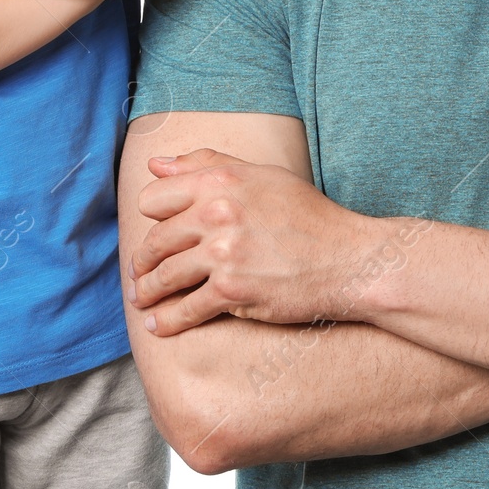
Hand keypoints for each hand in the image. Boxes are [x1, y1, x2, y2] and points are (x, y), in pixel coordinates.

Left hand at [129, 148, 380, 335]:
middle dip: (143, 261)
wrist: (348, 259)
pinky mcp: (231, 290)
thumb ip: (206, 163)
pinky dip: (167, 321)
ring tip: (143, 299)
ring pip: (164, 276)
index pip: (155, 198)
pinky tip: (158, 325)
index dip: (153, 218)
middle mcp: (217, 212)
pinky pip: (185, 309)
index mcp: (221, 179)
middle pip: (155, 240)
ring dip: (147, 292)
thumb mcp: (260, 176)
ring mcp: (223, 252)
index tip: (157, 231)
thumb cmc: (307, 216)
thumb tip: (155, 163)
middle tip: (140, 274)